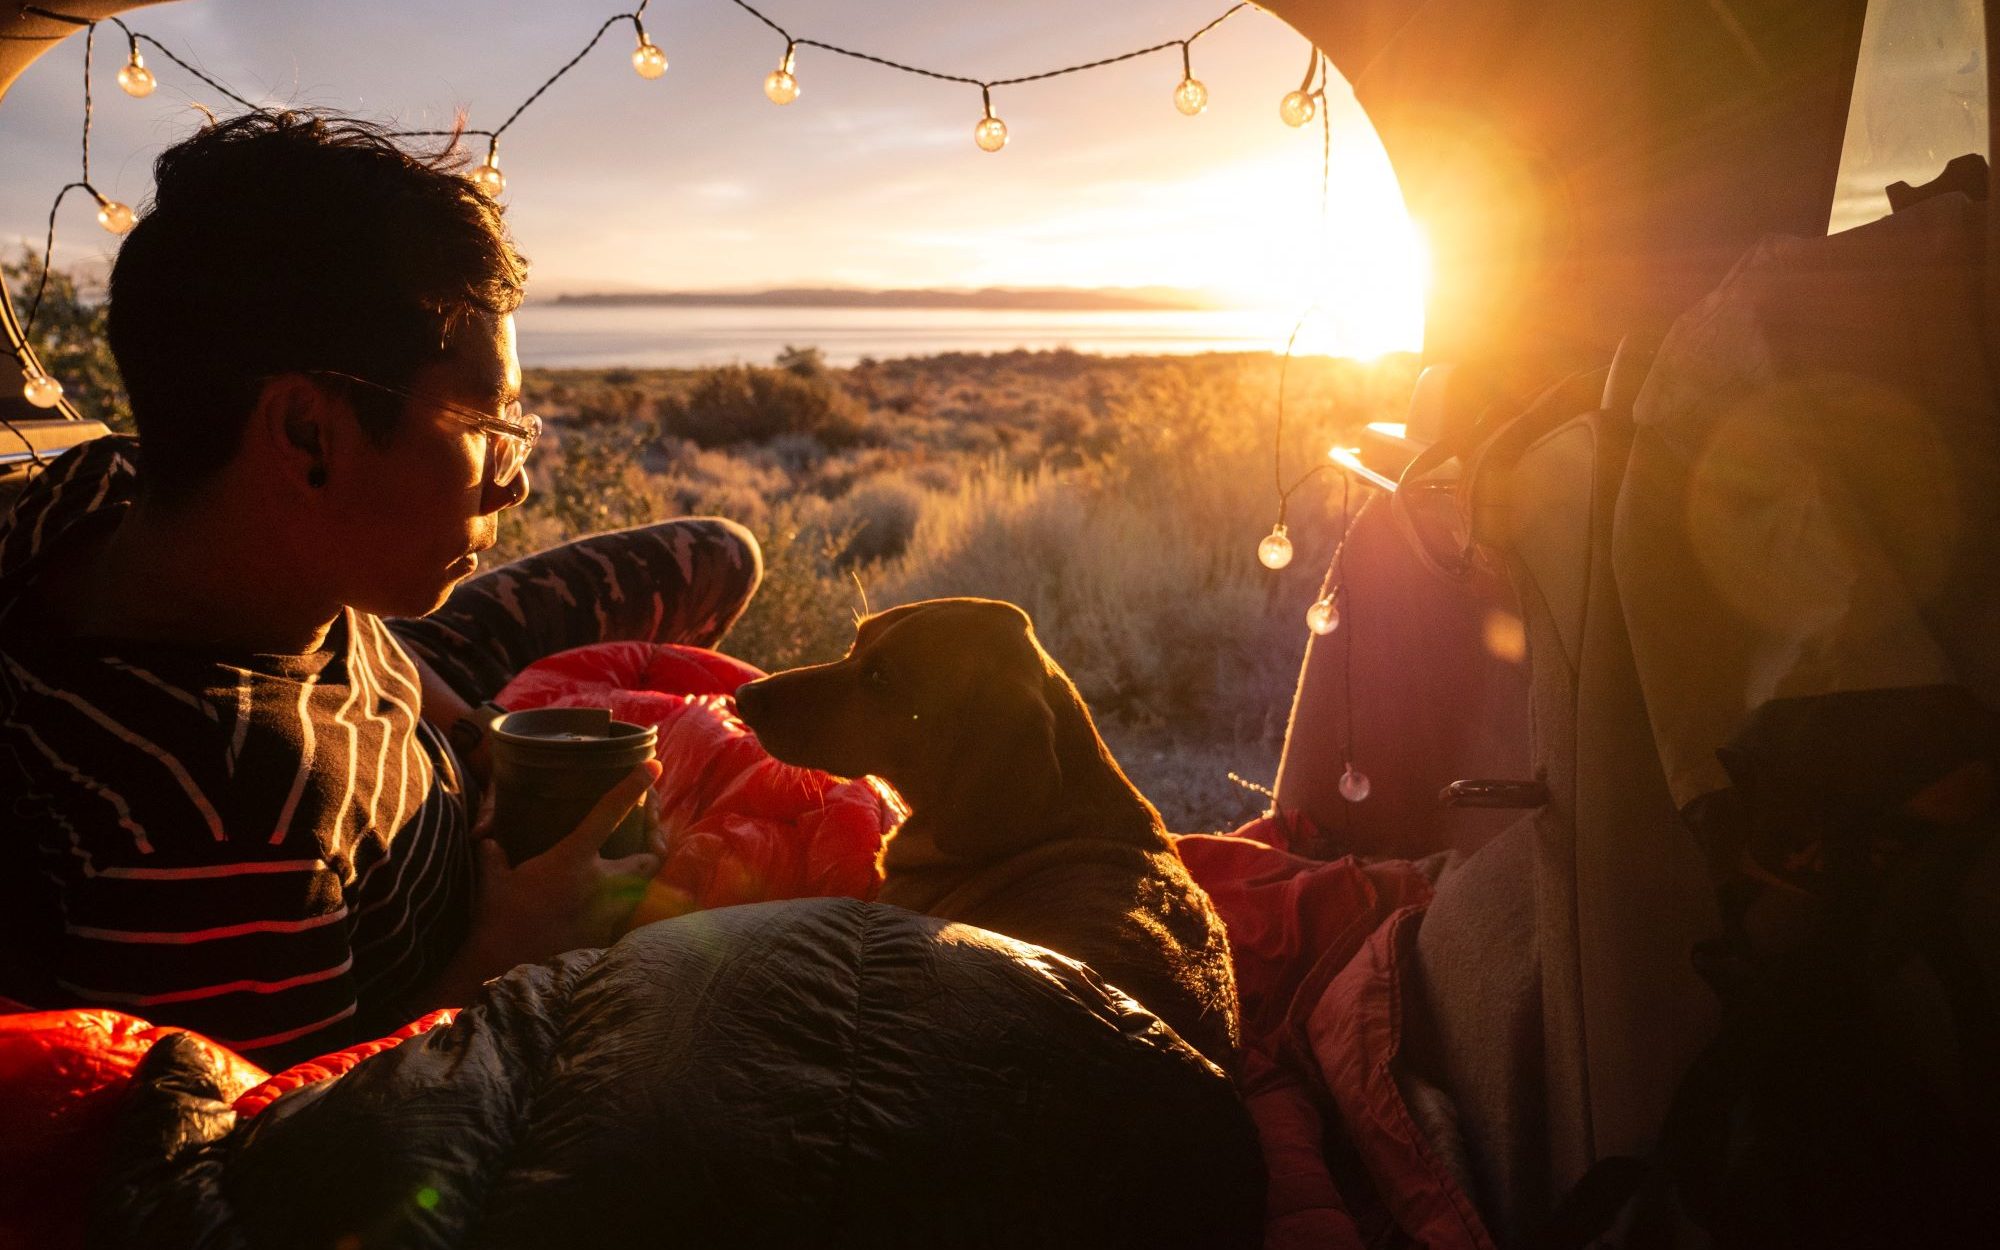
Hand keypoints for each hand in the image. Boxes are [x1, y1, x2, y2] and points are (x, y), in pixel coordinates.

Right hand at [463, 760, 665, 975]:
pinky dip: (623, 904)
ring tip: (632, 861)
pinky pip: (626, 915)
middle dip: (654, 840)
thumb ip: (494, 854)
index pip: (610, 814)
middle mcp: (600, 883)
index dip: (634, 787)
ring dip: (641, 874)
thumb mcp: (493, 880)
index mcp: (573, 859)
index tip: (653, 767)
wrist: (503, 970)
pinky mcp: (606, 937)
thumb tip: (486, 840)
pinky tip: (607, 902)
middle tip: (649, 828)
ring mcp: (608, 913)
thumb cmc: (497, 922)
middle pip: (651, 855)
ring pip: (644, 887)